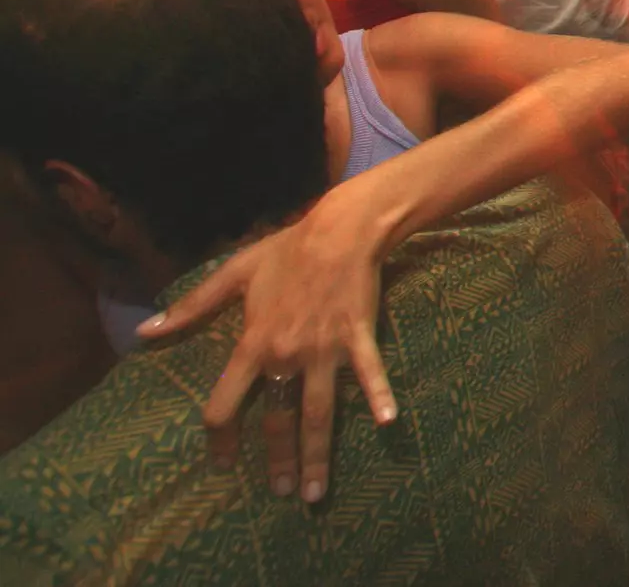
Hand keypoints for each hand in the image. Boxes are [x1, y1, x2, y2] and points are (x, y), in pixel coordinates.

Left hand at [134, 202, 398, 503]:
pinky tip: (389, 422)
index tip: (223, 464)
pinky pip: (369, 373)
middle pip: (277, 419)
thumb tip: (144, 332)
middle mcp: (286, 354)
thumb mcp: (233, 274)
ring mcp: (325, 350)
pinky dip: (380, 396)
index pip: (226, 403)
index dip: (220, 438)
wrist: (339, 230)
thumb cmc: (285, 250)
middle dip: (277, 460)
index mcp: (254, 342)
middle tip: (280, 493)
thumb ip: (190, 308)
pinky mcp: (357, 339)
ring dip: (316, 455)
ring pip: (319, 412)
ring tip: (314, 492)